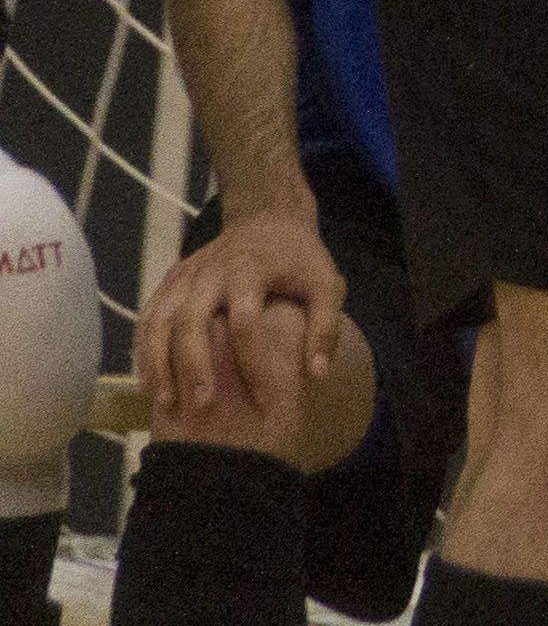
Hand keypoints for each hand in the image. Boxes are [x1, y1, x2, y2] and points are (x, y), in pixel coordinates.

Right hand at [137, 205, 344, 426]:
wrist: (267, 218)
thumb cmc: (300, 259)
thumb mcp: (327, 285)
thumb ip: (325, 328)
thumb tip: (318, 376)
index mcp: (250, 270)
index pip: (246, 323)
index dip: (253, 364)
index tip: (262, 401)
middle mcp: (210, 272)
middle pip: (191, 321)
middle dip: (193, 366)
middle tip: (202, 407)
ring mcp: (185, 275)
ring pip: (159, 322)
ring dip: (158, 364)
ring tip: (165, 404)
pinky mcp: (170, 280)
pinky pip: (148, 318)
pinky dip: (143, 352)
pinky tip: (149, 385)